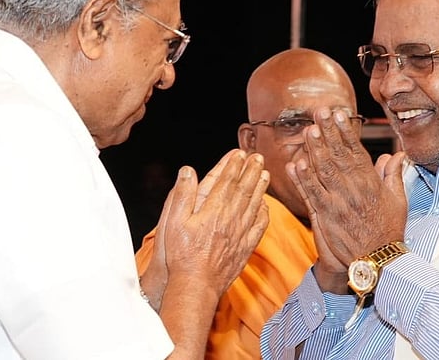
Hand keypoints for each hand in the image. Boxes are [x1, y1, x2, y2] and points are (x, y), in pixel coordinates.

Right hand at [161, 149, 269, 297]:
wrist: (196, 284)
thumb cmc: (181, 254)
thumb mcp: (173, 222)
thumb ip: (182, 194)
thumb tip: (187, 170)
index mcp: (213, 210)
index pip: (226, 181)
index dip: (234, 165)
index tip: (240, 153)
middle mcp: (230, 218)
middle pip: (244, 189)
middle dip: (251, 171)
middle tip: (258, 157)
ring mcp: (240, 233)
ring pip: (254, 204)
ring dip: (260, 187)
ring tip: (265, 174)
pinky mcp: (245, 247)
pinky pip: (259, 226)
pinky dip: (264, 213)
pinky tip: (266, 206)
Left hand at [288, 108, 406, 269]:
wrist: (378, 260)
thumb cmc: (389, 230)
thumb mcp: (398, 200)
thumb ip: (393, 175)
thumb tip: (397, 155)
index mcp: (371, 183)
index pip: (356, 151)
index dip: (347, 132)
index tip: (339, 114)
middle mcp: (354, 189)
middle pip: (338, 155)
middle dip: (329, 132)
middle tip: (320, 112)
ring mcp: (338, 202)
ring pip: (324, 171)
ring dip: (315, 150)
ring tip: (308, 131)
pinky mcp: (325, 216)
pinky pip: (311, 194)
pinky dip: (303, 179)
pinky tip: (295, 164)